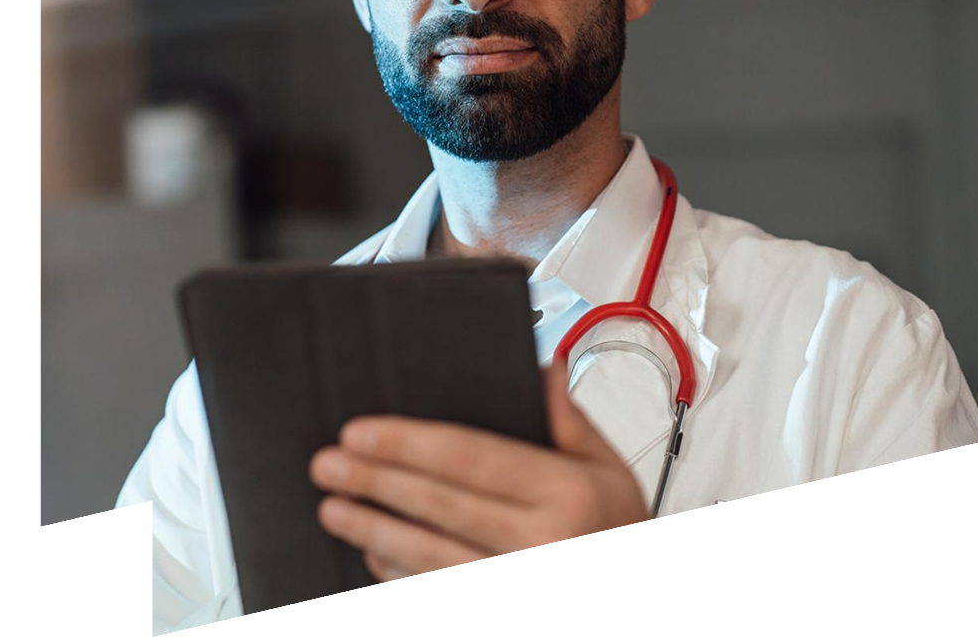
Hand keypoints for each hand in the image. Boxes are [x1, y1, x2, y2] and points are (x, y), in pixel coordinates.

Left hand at [308, 359, 651, 581]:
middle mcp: (540, 542)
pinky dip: (399, 576)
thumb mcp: (609, 467)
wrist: (648, 594)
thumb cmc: (623, 532)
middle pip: (439, 505)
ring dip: (374, 531)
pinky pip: (439, 595)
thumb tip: (542, 367)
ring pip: (429, 556)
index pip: (471, 458)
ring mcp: (518, 584)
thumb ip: (569, 418)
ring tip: (333, 508)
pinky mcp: (499, 610)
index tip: (363, 431)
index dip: (409, 443)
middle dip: (376, 481)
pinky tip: (372, 555)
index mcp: (566, 493)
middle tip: (329, 464)